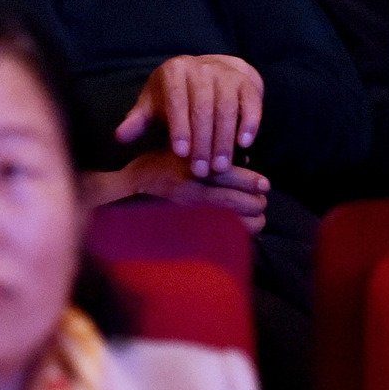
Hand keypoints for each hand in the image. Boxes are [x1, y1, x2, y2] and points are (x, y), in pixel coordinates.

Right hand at [92, 151, 268, 232]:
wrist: (123, 195)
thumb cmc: (153, 169)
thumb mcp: (177, 151)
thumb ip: (207, 154)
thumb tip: (243, 163)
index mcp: (191, 168)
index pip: (232, 175)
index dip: (254, 182)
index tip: (264, 185)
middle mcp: (193, 192)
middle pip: (240, 201)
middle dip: (256, 203)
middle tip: (260, 202)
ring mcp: (191, 216)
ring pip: (237, 224)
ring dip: (252, 222)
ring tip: (255, 218)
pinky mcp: (189, 232)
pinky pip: (223, 238)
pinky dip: (238, 236)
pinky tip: (240, 232)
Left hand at [115, 54, 261, 176]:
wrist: (209, 74)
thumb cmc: (174, 95)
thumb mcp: (154, 104)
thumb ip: (138, 121)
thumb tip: (120, 137)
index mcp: (174, 71)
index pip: (177, 100)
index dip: (180, 127)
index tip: (181, 153)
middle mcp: (201, 68)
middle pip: (204, 107)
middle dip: (203, 141)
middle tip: (202, 170)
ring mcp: (226, 74)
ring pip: (227, 108)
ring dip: (224, 139)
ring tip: (221, 166)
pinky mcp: (247, 82)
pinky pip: (251, 103)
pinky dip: (250, 123)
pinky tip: (245, 144)